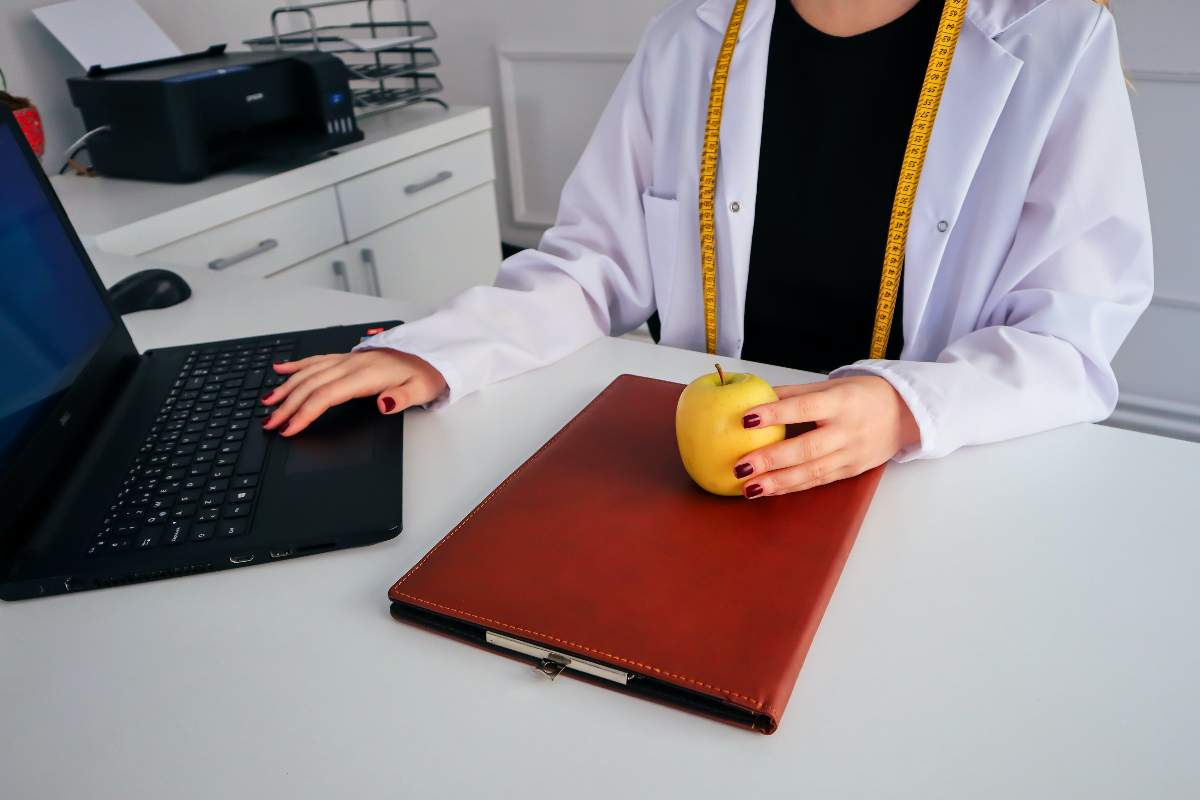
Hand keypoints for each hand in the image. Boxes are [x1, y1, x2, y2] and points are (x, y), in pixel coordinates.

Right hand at [261, 349, 446, 436]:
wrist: (431, 354)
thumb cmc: (424, 375)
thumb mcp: (420, 391)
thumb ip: (401, 398)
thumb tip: (383, 403)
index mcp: (365, 376)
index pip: (326, 396)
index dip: (305, 413)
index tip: (289, 428)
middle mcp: (352, 365)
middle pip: (311, 386)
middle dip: (287, 406)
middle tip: (269, 423)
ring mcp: (348, 359)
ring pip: (308, 373)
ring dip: (286, 388)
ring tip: (267, 402)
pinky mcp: (348, 357)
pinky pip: (316, 360)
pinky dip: (297, 365)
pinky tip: (280, 369)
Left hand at [733, 376, 918, 497]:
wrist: (905, 414)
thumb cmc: (862, 395)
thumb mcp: (831, 386)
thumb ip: (794, 393)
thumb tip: (755, 396)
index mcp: (841, 402)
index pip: (805, 408)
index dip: (776, 414)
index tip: (746, 419)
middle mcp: (847, 430)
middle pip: (807, 448)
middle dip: (771, 460)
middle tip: (740, 467)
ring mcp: (851, 454)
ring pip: (811, 472)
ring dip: (777, 482)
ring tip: (748, 488)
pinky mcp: (851, 471)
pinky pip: (818, 481)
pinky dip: (792, 487)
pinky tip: (769, 490)